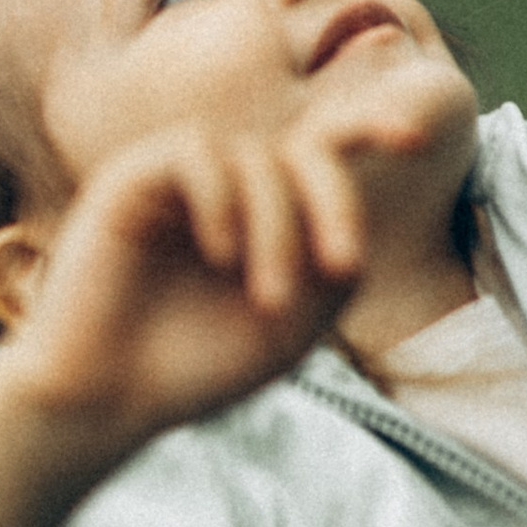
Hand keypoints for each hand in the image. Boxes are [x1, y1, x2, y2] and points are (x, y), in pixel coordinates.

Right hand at [1, 133, 366, 462]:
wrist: (106, 399)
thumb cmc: (195, 368)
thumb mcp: (295, 326)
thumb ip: (337, 266)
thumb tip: (351, 201)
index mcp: (270, 213)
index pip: (327, 149)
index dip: (374, 127)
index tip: (419, 139)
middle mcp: (231, 184)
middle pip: (308, 149)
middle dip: (335, 201)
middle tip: (341, 265)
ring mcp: (182, 178)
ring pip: (259, 159)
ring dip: (280, 227)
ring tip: (270, 298)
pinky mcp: (134, 176)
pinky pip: (199, 154)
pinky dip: (225, 200)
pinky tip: (221, 254)